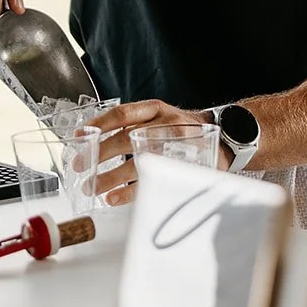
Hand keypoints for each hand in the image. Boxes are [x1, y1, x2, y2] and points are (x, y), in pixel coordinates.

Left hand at [86, 100, 223, 205]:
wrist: (226, 137)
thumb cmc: (185, 128)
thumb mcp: (164, 116)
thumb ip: (138, 124)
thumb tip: (97, 138)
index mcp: (157, 109)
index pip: (123, 114)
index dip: (99, 124)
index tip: (80, 134)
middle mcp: (165, 124)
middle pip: (125, 138)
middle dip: (99, 153)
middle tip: (80, 165)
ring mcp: (173, 147)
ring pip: (136, 162)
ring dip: (110, 177)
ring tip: (91, 186)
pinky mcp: (179, 167)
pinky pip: (150, 181)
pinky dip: (128, 191)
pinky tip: (113, 197)